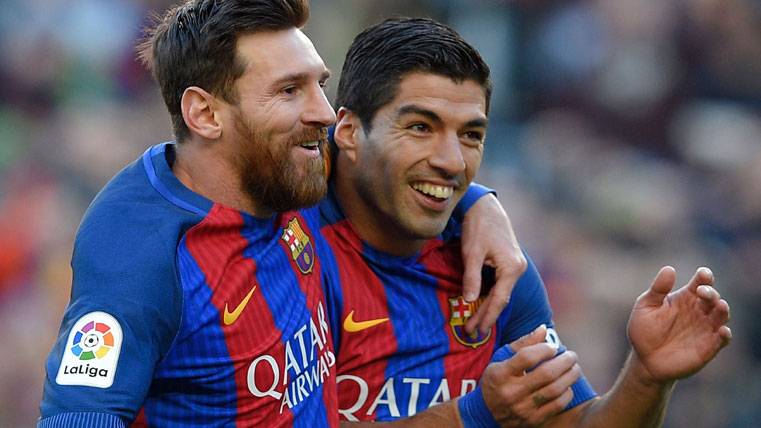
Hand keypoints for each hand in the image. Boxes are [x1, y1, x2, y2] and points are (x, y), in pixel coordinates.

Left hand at [461, 194, 526, 334]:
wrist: (485, 206)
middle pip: (501, 299)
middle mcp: (518, 268)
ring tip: (474, 323)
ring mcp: (515, 265)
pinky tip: (480, 305)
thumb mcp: (471, 253)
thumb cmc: (478, 226)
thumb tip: (470, 301)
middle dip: (486, 316)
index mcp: (512, 268)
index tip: (475, 331)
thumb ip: (472, 278)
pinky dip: (490, 296)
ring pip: (501, 293)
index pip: (499, 300)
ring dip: (488, 307)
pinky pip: (500, 285)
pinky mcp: (509, 262)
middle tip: (471, 332)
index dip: (487, 317)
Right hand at [480, 325, 579, 426]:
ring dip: (570, 377)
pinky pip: (557, 406)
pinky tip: (567, 386)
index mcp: (500, 374)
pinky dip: (567, 393)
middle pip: (546, 374)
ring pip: (555, 390)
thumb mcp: (501, 359)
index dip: (544, 349)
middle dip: (564, 362)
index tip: (552, 347)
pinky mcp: (532, 420)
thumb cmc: (497, 380)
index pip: (526, 358)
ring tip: (575, 368)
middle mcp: (510, 392)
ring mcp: (522, 409)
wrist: (487, 413)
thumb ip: (522, 344)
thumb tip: (543, 329)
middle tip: (572, 356)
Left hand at [627, 266, 731, 383]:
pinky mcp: (709, 346)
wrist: (645, 359)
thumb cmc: (644, 330)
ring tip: (719, 305)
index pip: (700, 282)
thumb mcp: (646, 306)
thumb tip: (670, 269)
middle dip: (711, 292)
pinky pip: (723, 339)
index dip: (705, 276)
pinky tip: (722, 331)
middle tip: (701, 292)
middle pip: (712, 297)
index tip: (703, 274)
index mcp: (685, 298)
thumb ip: (658, 289)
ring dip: (722, 310)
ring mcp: (705, 328)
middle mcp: (698, 310)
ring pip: (721, 315)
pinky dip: (725, 334)